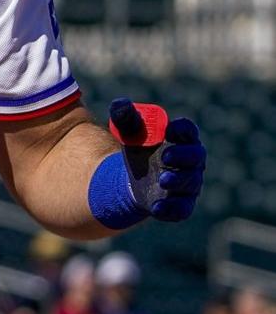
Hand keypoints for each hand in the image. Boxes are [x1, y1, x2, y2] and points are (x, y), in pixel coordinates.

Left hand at [108, 98, 205, 221]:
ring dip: (177, 181)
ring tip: (162, 179)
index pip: (188, 131)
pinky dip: (172, 209)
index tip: (170, 129)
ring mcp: (187, 184)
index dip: (183, 129)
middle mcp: (190, 161)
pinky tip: (157, 208)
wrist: (132, 176)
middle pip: (195, 157)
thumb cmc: (138, 147)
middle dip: (184, 156)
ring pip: (190, 184)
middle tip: (166, 156)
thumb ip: (125, 115)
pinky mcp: (179, 204)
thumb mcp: (129, 131)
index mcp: (181, 139)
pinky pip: (182, 209)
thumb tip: (119, 103)